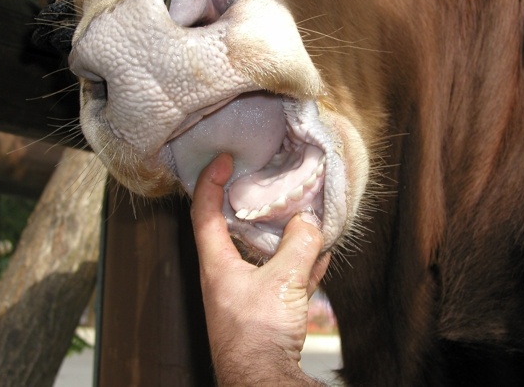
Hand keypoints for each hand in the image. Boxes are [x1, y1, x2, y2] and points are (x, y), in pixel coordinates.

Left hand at [191, 154, 329, 385]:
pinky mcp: (265, 309)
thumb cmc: (259, 335)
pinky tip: (319, 253)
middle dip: (249, 204)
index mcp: (217, 264)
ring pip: (261, 253)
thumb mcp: (282, 282)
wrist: (263, 381)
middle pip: (233, 229)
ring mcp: (246, 292)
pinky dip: (298, 262)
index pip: (204, 212)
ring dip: (280, 234)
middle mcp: (227, 275)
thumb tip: (309, 222)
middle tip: (264, 183)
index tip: (222, 159)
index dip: (209, 181)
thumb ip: (298, 247)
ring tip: (298, 215)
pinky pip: (282, 276)